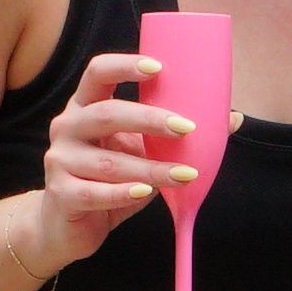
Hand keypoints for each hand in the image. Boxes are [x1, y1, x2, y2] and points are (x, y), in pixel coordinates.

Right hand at [34, 52, 192, 268]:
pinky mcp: (61, 193)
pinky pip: (96, 193)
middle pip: (106, 114)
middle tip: (186, 127)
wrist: (67, 225)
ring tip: (187, 174)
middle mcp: (67, 127)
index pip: (97, 73)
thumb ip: (172, 137)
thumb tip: (231, 119)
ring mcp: (59, 160)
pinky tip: (146, 193)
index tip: (159, 68)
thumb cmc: (110, 181)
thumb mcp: (140, 153)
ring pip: (110, 162)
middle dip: (149, 119)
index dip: (125, 65)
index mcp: (85, 107)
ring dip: (152, 168)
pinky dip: (124, 194)